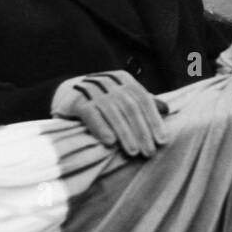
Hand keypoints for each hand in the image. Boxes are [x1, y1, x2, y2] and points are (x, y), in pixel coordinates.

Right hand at [51, 70, 168, 157]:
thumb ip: (141, 102)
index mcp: (124, 79)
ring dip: (125, 133)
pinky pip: (91, 115)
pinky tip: (110, 143)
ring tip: (133, 151)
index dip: (154, 120)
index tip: (162, 140)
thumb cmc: (99, 99)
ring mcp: (92, 89)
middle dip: (142, 131)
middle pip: (131, 107)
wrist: (64, 93)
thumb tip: (167, 109)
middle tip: (149, 151)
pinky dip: (102, 128)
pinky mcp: (76, 100)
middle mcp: (110, 82)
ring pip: (113, 112)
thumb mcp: (120, 97)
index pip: (143, 100)